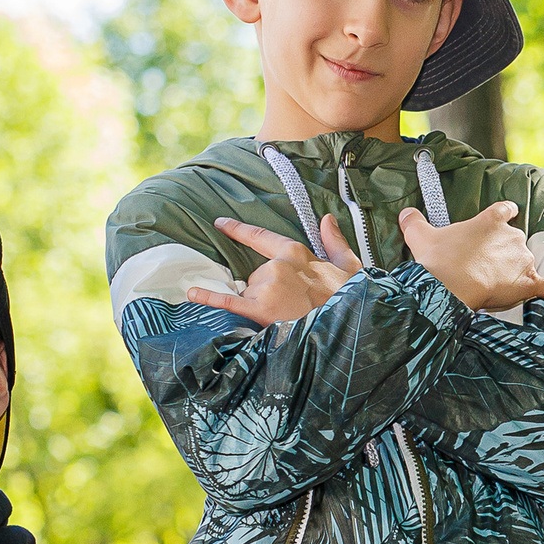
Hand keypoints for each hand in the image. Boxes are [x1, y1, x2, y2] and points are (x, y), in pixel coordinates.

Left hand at [186, 216, 358, 325]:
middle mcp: (277, 266)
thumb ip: (334, 241)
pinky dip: (210, 297)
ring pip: (250, 292)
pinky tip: (193, 293)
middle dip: (268, 289)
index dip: (239, 229)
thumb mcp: (348, 264)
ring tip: (289, 314)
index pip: (260, 237)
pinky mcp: (261, 310)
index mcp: (295, 252)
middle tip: (294, 303)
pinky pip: (229, 301)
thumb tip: (327, 218)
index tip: (220, 223)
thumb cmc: (349, 296)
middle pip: (256, 274)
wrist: (349, 325)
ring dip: (263, 304)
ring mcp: (267, 287)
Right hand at [400, 202, 543, 312]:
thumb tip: (405, 213)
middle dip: (504, 251)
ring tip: (500, 284)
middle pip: (515, 240)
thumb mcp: (421, 235)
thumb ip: (414, 221)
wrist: (450, 286)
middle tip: (485, 265)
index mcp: (490, 220)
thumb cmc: (438, 259)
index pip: (505, 210)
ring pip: (526, 263)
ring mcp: (522, 260)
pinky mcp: (528, 283)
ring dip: (518, 271)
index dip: (506, 214)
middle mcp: (512, 236)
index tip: (506, 216)